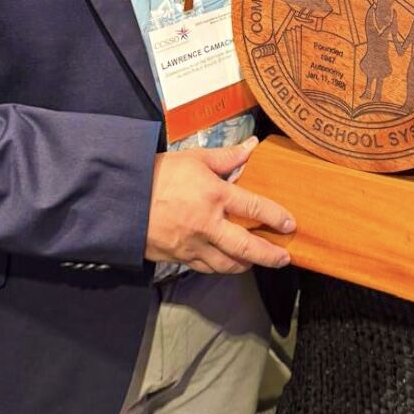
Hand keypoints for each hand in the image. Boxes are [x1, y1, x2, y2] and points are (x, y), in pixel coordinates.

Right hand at [145, 137, 295, 273]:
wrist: (123, 198)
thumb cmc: (159, 174)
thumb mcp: (194, 158)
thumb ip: (226, 156)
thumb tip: (252, 146)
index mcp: (215, 195)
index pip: (255, 207)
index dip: (276, 217)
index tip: (290, 224)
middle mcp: (209, 224)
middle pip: (246, 247)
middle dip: (269, 255)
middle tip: (284, 259)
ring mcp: (194, 244)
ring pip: (227, 264)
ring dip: (246, 265)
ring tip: (257, 262)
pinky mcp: (179, 257)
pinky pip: (206, 268)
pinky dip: (221, 268)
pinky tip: (228, 263)